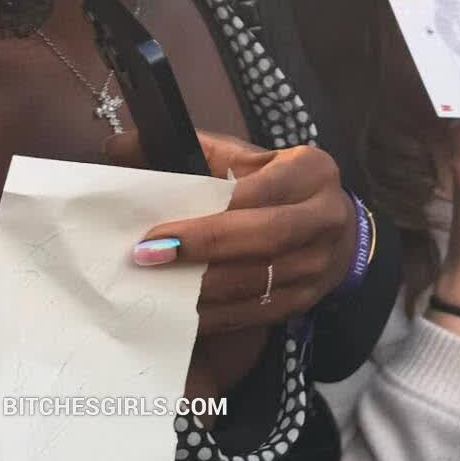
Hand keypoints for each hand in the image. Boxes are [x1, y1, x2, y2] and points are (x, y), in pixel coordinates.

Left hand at [119, 131, 355, 333]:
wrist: (338, 232)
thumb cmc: (283, 189)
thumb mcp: (254, 161)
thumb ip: (199, 154)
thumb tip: (122, 146)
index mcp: (312, 172)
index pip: (259, 191)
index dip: (210, 213)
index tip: (155, 230)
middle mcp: (324, 216)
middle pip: (266, 236)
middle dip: (204, 249)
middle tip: (148, 257)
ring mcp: (318, 263)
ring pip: (256, 281)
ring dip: (200, 289)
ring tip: (153, 287)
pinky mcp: (304, 299)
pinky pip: (253, 313)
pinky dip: (212, 314)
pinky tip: (177, 310)